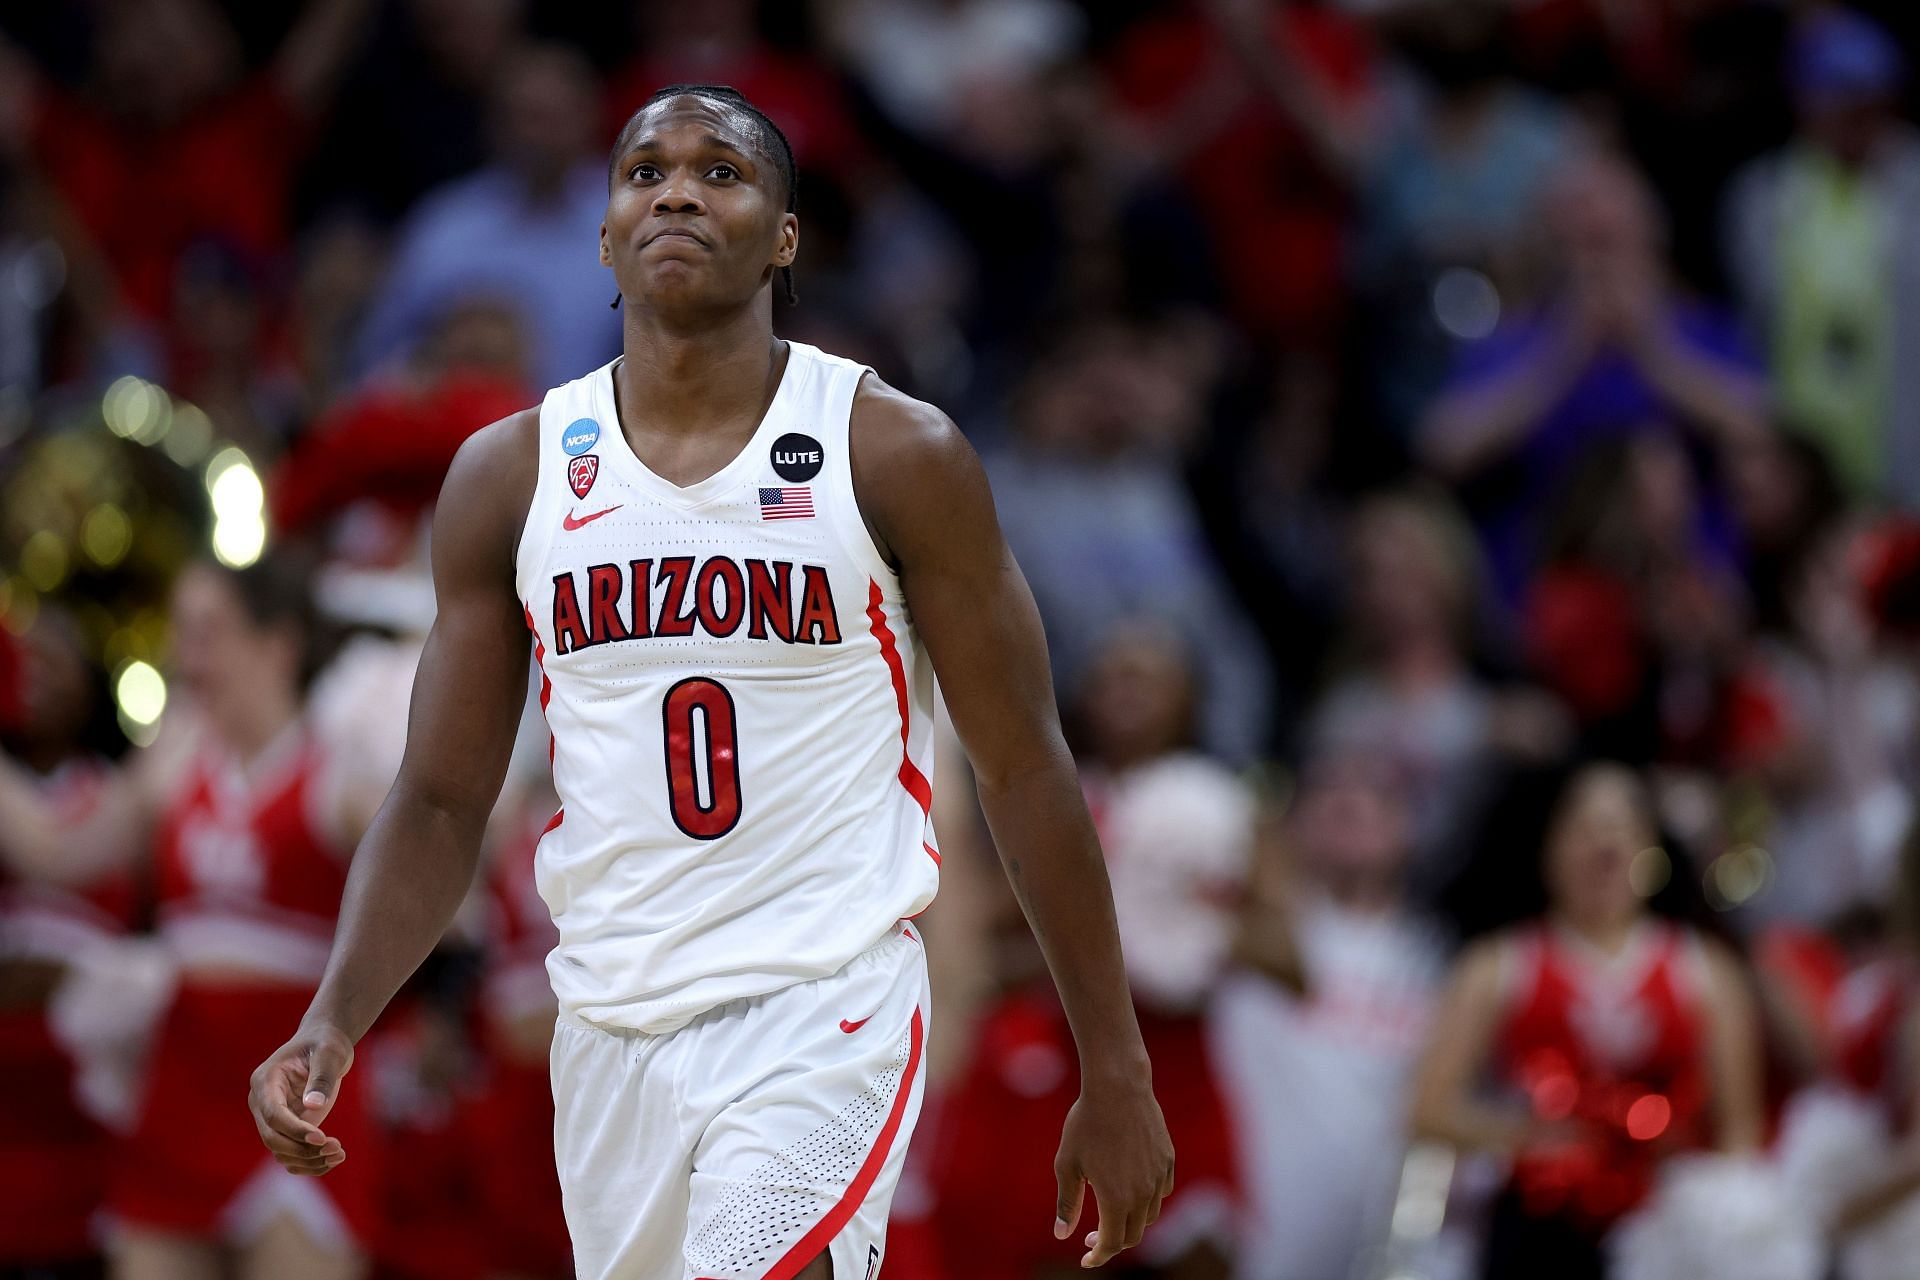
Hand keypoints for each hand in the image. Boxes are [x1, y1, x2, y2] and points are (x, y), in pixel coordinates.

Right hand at [247, 1022, 353, 1175]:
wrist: (324, 1044)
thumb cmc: (326, 1043)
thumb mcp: (329, 1053)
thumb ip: (321, 1078)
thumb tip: (313, 1106)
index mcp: (265, 1081)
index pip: (274, 1114)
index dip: (295, 1130)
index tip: (322, 1138)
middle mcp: (261, 1102)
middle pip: (272, 1138)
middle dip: (303, 1149)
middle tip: (337, 1149)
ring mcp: (270, 1117)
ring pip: (280, 1151)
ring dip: (308, 1160)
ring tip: (339, 1154)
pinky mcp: (285, 1127)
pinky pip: (290, 1153)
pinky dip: (308, 1162)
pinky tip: (333, 1160)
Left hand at [1052, 1074, 1174, 1267]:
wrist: (1117, 1087)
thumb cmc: (1086, 1123)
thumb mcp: (1067, 1164)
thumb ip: (1067, 1202)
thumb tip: (1062, 1234)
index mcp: (1116, 1199)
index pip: (1111, 1243)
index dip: (1097, 1256)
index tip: (1086, 1259)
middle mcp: (1143, 1194)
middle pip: (1133, 1236)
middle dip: (1112, 1243)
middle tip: (1091, 1238)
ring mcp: (1159, 1177)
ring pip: (1149, 1216)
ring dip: (1130, 1223)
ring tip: (1110, 1213)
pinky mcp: (1168, 1160)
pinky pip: (1161, 1192)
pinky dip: (1147, 1201)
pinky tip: (1131, 1190)